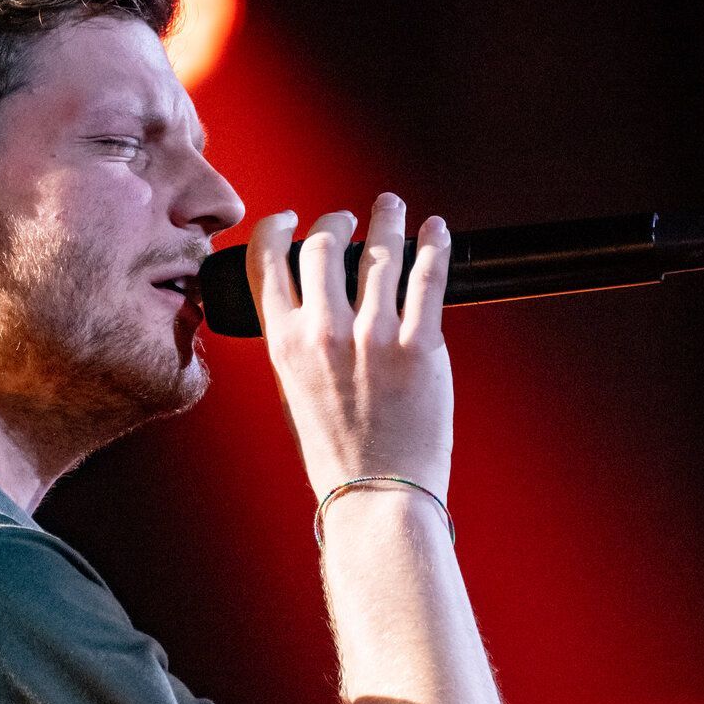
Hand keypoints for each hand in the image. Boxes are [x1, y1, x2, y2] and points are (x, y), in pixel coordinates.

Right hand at [243, 193, 454, 502]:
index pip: (267, 262)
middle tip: (348, 218)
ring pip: (378, 251)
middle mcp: (324, 333)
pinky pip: (427, 276)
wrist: (375, 495)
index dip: (277, 228)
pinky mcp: (420, 345)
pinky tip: (435, 231)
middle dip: (335, 221)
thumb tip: (313, 304)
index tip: (291, 219)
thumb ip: (298, 345)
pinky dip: (433, 244)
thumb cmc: (336, 454)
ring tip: (390, 208)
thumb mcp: (295, 393)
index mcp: (284, 344)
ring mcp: (373, 336)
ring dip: (386, 220)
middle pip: (322, 245)